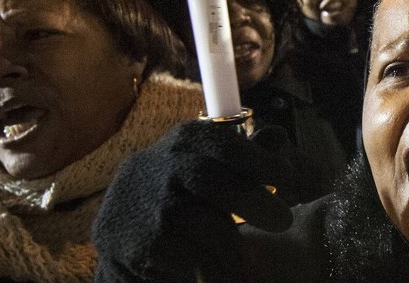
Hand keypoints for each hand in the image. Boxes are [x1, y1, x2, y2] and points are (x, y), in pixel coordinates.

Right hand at [92, 120, 293, 281]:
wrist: (121, 221)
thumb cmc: (181, 186)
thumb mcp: (206, 159)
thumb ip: (244, 155)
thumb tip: (279, 139)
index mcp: (188, 139)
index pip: (223, 144)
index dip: (259, 160)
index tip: (287, 177)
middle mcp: (166, 166)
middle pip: (211, 181)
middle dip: (253, 201)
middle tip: (284, 221)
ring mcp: (150, 204)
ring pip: (201, 224)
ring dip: (235, 247)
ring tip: (257, 266)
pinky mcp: (142, 242)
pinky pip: (187, 259)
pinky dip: (214, 270)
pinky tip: (230, 276)